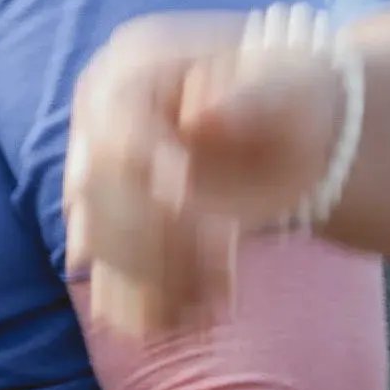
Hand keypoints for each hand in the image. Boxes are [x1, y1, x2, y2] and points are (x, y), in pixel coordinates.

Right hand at [64, 13, 346, 335]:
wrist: (297, 128)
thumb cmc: (293, 96)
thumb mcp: (285, 86)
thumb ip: (246, 97)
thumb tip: (197, 117)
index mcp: (130, 69)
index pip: (109, 122)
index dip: (139, 161)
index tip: (184, 196)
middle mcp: (100, 121)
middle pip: (92, 186)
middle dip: (151, 230)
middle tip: (223, 252)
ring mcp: (101, 172)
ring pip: (97, 236)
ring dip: (153, 274)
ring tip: (220, 296)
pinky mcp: (115, 221)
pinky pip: (110, 272)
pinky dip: (145, 303)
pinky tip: (191, 320)